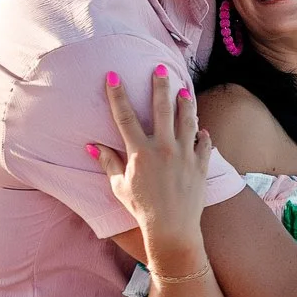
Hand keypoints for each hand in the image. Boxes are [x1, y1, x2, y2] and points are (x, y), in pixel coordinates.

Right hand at [94, 65, 212, 248]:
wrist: (172, 229)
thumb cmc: (141, 209)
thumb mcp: (120, 186)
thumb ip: (109, 163)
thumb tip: (92, 146)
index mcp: (140, 152)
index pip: (124, 116)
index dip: (117, 94)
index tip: (113, 75)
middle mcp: (163, 149)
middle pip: (161, 109)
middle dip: (159, 85)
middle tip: (160, 68)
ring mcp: (185, 155)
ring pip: (187, 120)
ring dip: (185, 103)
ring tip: (183, 90)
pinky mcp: (200, 165)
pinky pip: (204, 144)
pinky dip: (203, 135)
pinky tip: (201, 128)